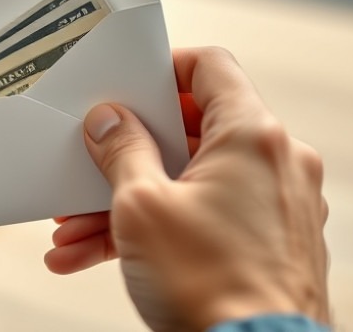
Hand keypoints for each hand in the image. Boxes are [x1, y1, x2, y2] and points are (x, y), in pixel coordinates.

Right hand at [45, 47, 329, 329]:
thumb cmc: (209, 286)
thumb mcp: (141, 206)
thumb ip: (121, 151)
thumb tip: (108, 121)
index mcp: (253, 136)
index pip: (210, 67)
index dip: (163, 68)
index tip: (128, 87)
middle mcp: (275, 163)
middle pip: (191, 132)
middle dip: (127, 155)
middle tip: (89, 166)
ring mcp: (276, 205)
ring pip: (190, 183)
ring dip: (130, 201)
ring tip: (76, 230)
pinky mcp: (268, 242)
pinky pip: (204, 218)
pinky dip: (157, 229)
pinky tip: (95, 255)